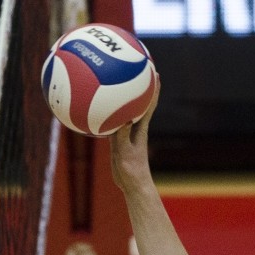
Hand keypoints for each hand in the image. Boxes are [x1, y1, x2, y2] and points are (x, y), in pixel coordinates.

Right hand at [110, 73, 160, 191]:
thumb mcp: (125, 153)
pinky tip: (98, 109)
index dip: (154, 89)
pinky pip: (113, 121)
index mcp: (140, 129)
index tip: (155, 73)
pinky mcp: (118, 140)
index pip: (149, 104)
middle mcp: (134, 127)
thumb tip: (125, 119)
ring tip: (118, 82)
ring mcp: (126, 133)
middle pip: (139, 101)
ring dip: (124, 97)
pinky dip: (108, 113)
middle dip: (141, 85)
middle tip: (141, 69)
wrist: (132, 184)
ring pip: (126, 110)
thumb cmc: (131, 171)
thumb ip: (123, 137)